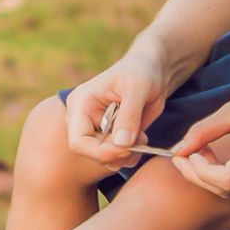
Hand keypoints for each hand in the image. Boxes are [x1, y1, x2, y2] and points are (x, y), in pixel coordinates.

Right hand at [65, 54, 171, 169]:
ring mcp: (96, 130)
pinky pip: (116, 157)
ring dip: (127, 154)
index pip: (78, 141)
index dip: (100, 152)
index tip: (126, 149)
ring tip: (142, 135)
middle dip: (118, 152)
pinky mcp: (109, 137)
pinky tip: (141, 137)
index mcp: (81, 104)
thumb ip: (129, 116)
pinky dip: (131, 154)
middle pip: (92, 153)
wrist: (151, 71)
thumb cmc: (141, 71)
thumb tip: (122, 144)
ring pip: (105, 159)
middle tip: (141, 138)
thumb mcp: (137, 87)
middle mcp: (83, 120)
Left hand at [171, 88, 229, 197]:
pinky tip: (216, 162)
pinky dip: (224, 181)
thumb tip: (178, 149)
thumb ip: (204, 130)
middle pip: (226, 190)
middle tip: (183, 156)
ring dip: (209, 179)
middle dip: (198, 175)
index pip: (224, 179)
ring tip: (199, 155)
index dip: (199, 171)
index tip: (186, 153)